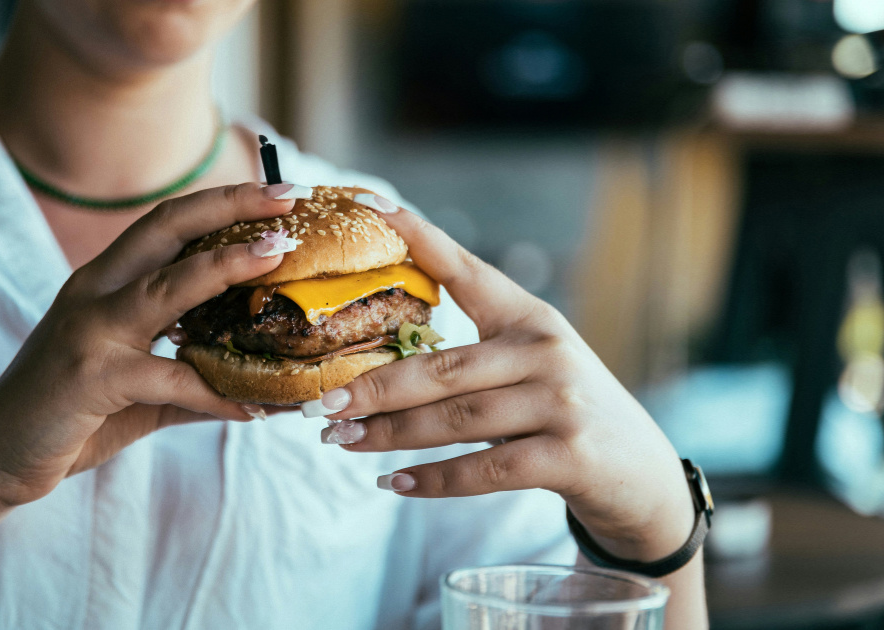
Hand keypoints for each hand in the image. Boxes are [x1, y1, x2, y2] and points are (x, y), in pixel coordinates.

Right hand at [0, 183, 298, 513]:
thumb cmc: (69, 414)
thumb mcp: (138, 389)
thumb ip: (191, 378)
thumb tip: (259, 389)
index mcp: (104, 282)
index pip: (166, 224)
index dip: (220, 203)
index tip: (276, 193)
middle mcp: (94, 291)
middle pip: (166, 227)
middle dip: (228, 206)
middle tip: (285, 198)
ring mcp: (89, 330)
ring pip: (167, 285)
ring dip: (226, 266)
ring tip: (278, 256)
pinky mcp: (89, 376)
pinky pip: (169, 377)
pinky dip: (217, 392)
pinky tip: (255, 407)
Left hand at [322, 196, 695, 560]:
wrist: (643, 477)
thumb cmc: (567, 415)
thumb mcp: (531, 367)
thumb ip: (473, 360)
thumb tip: (376, 372)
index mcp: (530, 317)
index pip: (468, 269)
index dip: (419, 236)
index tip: (372, 204)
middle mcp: (547, 350)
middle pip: (443, 366)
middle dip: (374, 386)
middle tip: (321, 403)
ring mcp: (561, 403)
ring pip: (456, 419)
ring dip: (390, 434)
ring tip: (341, 442)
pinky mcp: (570, 456)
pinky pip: (486, 469)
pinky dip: (433, 479)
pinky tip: (392, 482)